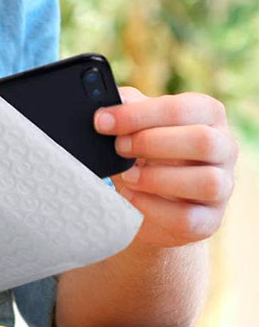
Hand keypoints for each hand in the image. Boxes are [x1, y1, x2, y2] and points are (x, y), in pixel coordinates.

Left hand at [94, 86, 237, 247]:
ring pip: (207, 182)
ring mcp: (223, 186)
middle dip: (151, 143)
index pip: (181, 108)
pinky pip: (189, 218)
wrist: (151, 192)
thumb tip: (108, 106)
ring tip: (126, 175)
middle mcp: (224, 148)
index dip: (138, 114)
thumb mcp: (137, 119)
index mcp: (207, 113)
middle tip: (118, 147)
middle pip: (203, 141)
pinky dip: (152, 207)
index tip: (102, 121)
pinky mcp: (210, 220)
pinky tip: (130, 195)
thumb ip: (126, 107)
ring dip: (157, 178)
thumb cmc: (146, 145)